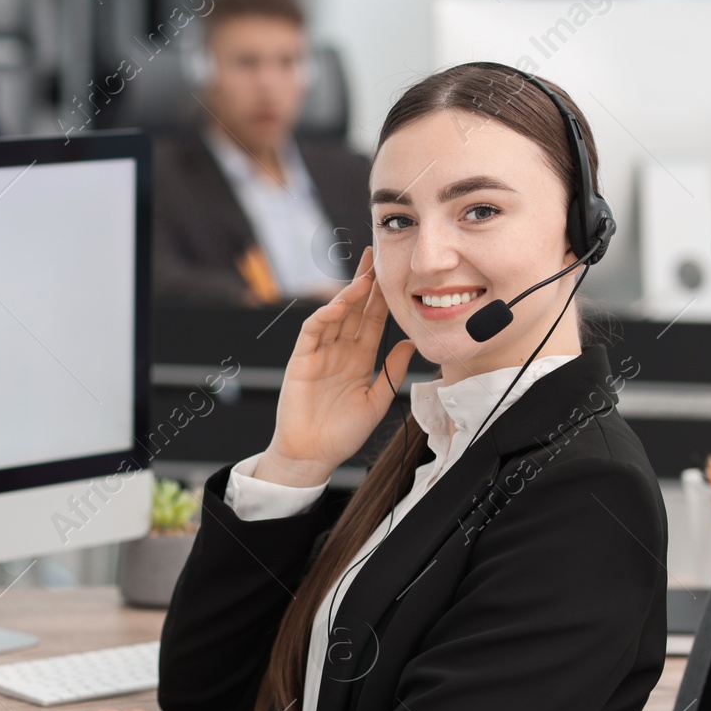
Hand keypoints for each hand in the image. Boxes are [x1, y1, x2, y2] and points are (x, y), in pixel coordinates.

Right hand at [256, 247, 416, 486]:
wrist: (313, 455)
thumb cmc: (343, 433)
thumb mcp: (377, 401)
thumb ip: (392, 372)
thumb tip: (409, 344)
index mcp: (359, 359)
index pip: (373, 320)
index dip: (382, 297)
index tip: (395, 273)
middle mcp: (340, 351)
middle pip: (354, 309)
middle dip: (364, 283)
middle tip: (374, 255)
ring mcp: (319, 353)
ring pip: (334, 316)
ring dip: (347, 295)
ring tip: (363, 277)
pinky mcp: (301, 360)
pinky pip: (312, 331)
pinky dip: (324, 316)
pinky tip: (339, 305)